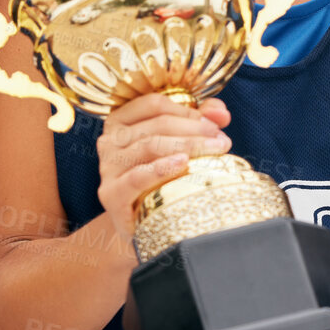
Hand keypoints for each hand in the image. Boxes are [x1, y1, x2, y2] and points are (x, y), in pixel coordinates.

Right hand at [94, 94, 230, 245]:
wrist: (143, 224)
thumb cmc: (160, 180)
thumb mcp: (177, 146)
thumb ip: (198, 122)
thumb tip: (221, 111)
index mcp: (121, 121)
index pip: (154, 104)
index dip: (187, 111)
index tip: (215, 124)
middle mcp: (109, 140)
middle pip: (157, 125)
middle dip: (194, 130)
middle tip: (221, 141)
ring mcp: (108, 168)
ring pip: (149, 145)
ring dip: (187, 145)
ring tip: (214, 152)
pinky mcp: (111, 194)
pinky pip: (136, 176)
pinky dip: (161, 168)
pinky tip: (183, 164)